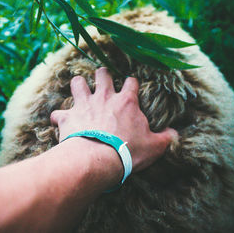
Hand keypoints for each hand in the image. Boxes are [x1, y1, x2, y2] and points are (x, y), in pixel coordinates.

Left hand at [51, 67, 177, 171]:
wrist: (98, 159)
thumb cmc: (127, 151)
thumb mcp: (154, 146)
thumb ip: (166, 138)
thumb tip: (175, 133)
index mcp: (126, 102)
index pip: (131, 82)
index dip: (131, 84)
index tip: (131, 88)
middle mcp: (104, 97)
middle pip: (102, 74)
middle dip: (102, 75)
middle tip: (103, 81)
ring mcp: (84, 105)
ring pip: (77, 83)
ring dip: (78, 86)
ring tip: (79, 90)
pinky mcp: (68, 117)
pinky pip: (58, 112)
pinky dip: (59, 116)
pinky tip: (60, 121)